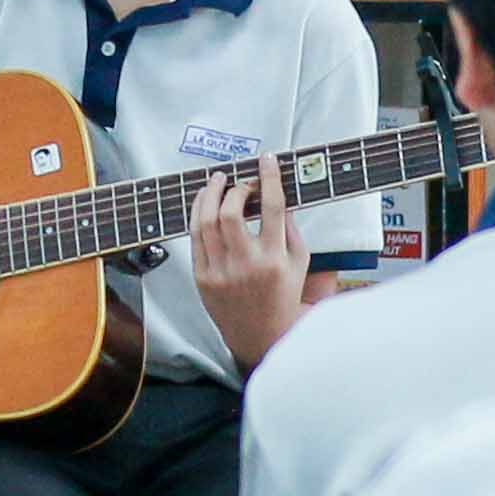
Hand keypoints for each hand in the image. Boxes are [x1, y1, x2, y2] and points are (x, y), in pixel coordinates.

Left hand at [191, 153, 316, 372]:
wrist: (261, 335)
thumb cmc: (284, 294)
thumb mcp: (300, 262)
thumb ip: (290, 227)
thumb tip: (277, 192)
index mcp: (275, 260)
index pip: (273, 209)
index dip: (269, 178)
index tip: (268, 159)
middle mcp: (246, 265)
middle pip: (231, 213)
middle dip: (234, 188)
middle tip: (240, 179)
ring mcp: (221, 272)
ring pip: (206, 222)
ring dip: (209, 194)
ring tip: (217, 180)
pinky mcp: (202, 278)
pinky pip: (194, 238)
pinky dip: (198, 214)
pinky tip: (204, 203)